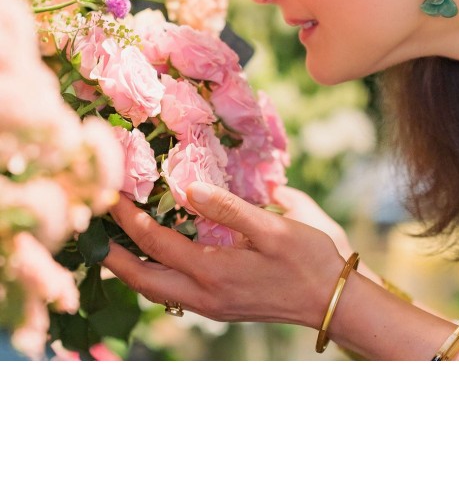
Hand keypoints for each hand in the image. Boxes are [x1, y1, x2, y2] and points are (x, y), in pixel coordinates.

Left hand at [101, 184, 345, 327]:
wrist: (332, 302)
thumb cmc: (310, 260)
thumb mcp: (276, 228)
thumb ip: (230, 209)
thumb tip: (189, 189)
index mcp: (214, 271)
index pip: (154, 242)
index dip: (127, 217)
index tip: (109, 193)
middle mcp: (204, 295)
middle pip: (140, 278)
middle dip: (110, 254)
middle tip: (89, 228)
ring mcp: (210, 306)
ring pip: (153, 291)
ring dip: (128, 268)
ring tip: (111, 244)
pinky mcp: (219, 307)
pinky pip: (171, 293)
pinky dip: (152, 274)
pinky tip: (154, 259)